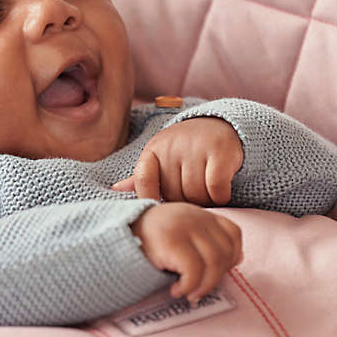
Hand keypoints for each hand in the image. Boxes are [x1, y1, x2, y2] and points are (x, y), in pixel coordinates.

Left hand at [113, 118, 242, 204]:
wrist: (220, 126)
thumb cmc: (186, 152)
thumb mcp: (162, 160)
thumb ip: (142, 178)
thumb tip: (115, 190)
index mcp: (154, 150)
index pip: (143, 181)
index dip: (150, 198)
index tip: (162, 210)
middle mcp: (173, 146)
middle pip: (174, 195)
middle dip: (186, 202)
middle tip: (194, 193)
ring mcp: (196, 147)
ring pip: (196, 195)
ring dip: (206, 201)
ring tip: (208, 191)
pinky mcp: (220, 151)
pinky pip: (216, 190)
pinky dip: (221, 196)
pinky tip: (221, 191)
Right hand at [130, 203, 242, 302]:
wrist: (112, 238)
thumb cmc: (147, 244)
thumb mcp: (180, 237)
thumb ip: (205, 242)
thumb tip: (238, 259)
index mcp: (199, 214)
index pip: (233, 234)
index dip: (231, 257)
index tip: (213, 274)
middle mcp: (194, 216)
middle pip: (226, 250)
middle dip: (217, 277)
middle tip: (198, 290)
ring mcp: (183, 226)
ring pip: (214, 262)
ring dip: (204, 286)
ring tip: (188, 294)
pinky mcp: (171, 240)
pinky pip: (195, 270)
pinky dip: (189, 286)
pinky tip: (175, 291)